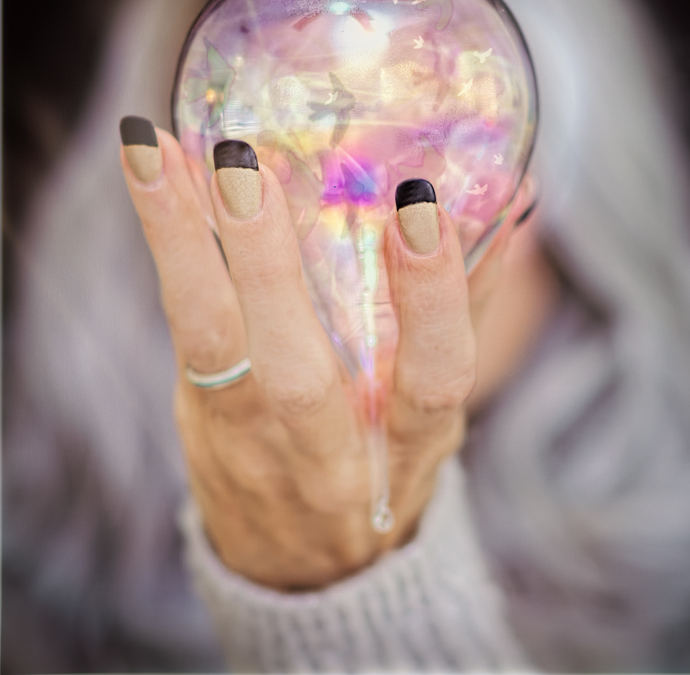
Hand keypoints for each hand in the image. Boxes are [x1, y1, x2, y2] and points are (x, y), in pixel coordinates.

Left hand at [120, 117, 534, 590]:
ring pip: (211, 337)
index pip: (430, 379)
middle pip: (294, 371)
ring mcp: (248, 435)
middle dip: (270, 268)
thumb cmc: (384, 464)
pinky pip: (181, 319)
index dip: (430, 299)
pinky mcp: (197, 410)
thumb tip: (512, 196)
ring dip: (181, 239)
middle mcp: (322, 450)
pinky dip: (168, 241)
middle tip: (243, 167)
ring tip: (153, 151)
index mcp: (405, 446)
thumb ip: (469, 303)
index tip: (418, 207)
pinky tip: (151, 170)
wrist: (300, 564)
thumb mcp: (438, 406)